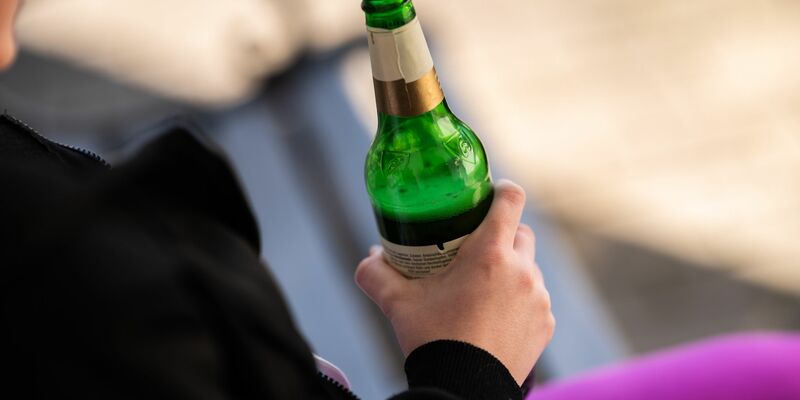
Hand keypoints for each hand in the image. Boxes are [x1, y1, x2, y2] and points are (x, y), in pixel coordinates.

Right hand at [355, 180, 554, 384]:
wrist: (462, 390)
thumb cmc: (432, 339)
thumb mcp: (396, 303)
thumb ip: (375, 273)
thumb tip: (370, 256)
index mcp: (490, 254)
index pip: (510, 199)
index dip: (500, 190)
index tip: (488, 194)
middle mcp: (522, 270)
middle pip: (522, 232)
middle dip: (502, 233)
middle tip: (476, 248)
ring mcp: (538, 298)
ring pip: (529, 267)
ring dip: (512, 269)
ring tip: (483, 288)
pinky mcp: (546, 324)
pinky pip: (536, 299)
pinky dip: (520, 301)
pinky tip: (496, 316)